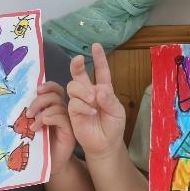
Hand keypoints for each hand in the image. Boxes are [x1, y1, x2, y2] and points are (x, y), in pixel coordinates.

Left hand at [26, 82, 75, 174]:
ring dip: (43, 111)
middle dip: (40, 100)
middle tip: (28, 113)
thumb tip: (16, 101)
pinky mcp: (69, 132)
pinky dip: (50, 118)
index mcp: (52, 107)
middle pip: (55, 95)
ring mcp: (67, 121)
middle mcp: (61, 112)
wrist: (48, 165)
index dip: (47, 86)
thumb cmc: (38, 146)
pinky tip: (40, 125)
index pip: (54, 89)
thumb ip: (30, 114)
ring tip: (32, 125)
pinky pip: (62, 118)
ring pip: (58, 105)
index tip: (36, 90)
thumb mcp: (30, 126)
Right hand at [66, 43, 127, 158]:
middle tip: (78, 59)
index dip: (98, 58)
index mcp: (104, 89)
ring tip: (92, 101)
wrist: (105, 144)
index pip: (101, 71)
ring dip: (83, 91)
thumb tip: (99, 90)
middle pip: (80, 74)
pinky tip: (91, 112)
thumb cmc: (113, 126)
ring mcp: (80, 101)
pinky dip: (82, 106)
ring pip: (73, 86)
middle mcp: (90, 92)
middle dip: (77, 65)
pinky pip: (73, 103)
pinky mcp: (72, 112)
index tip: (95, 46)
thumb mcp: (117, 112)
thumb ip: (109, 100)